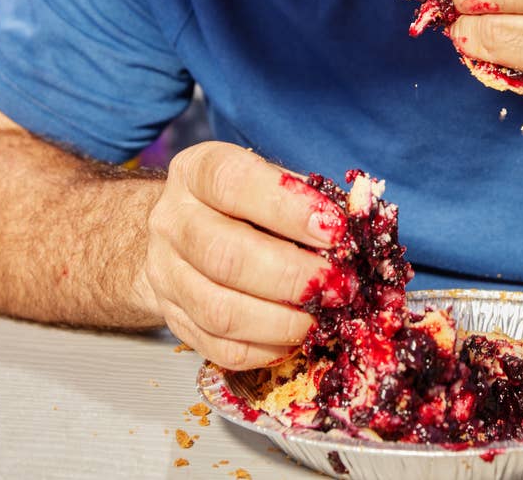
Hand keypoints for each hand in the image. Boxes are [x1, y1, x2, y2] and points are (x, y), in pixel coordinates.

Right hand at [143, 142, 341, 369]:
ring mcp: (164, 274)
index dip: (289, 208)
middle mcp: (172, 221)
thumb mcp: (270, 181)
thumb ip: (309, 199)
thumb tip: (357, 231)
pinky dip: (264, 349)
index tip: (336, 231)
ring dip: (282, 321)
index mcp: (197, 172)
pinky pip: (218, 347)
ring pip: (220, 309)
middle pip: (226, 255)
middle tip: (339, 286)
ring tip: (322, 318)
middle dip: (294, 276)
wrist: (180, 230)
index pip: (235, 184)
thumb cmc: (242, 202)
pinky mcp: (173, 318)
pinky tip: (296, 339)